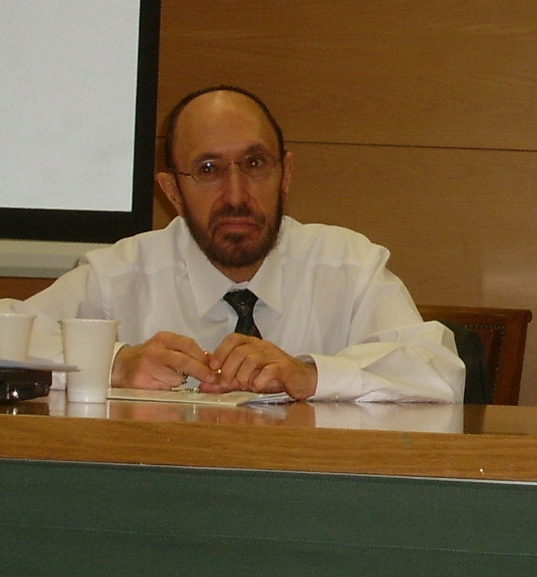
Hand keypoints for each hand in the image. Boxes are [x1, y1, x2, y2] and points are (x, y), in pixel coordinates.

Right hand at [110, 331, 215, 389]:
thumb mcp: (167, 347)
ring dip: (179, 382)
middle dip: (200, 371)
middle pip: (183, 361)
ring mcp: (147, 366)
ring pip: (175, 378)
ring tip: (169, 378)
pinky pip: (164, 389)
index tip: (213, 365)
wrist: (121, 365)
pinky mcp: (141, 381)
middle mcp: (155, 350)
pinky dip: (168, 389)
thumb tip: (210, 360)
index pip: (188, 344)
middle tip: (210, 378)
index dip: (202, 356)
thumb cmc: (150, 357)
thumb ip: (186, 352)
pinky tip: (160, 383)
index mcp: (164, 339)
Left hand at [198, 334, 316, 399]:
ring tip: (243, 385)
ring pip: (253, 358)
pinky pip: (269, 370)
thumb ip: (225, 381)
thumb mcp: (245, 379)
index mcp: (252, 345)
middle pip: (240, 350)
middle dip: (229, 368)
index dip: (220, 351)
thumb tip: (203, 385)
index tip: (213, 367)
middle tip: (226, 383)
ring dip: (243, 375)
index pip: (233, 339)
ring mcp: (274, 356)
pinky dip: (259, 380)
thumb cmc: (273, 377)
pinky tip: (257, 387)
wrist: (302, 379)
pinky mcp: (284, 367)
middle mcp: (262, 347)